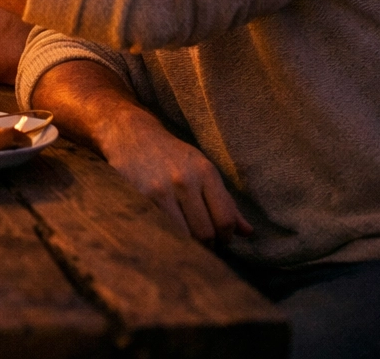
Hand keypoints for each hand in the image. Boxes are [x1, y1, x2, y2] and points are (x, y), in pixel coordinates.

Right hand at [97, 108, 252, 245]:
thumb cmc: (172, 156)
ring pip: (184, 235)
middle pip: (206, 232)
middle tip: (203, 242)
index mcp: (205, 172)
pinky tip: (168, 233)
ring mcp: (161, 190)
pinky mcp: (141, 197)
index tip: (221, 239)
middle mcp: (185, 181)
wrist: (131, 135)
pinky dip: (168, 237)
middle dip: (208, 244)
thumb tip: (248, 232)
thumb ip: (225, 201)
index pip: (224, 220)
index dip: (226, 237)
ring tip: (187, 240)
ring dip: (188, 244)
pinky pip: (162, 229)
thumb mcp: (202, 170)